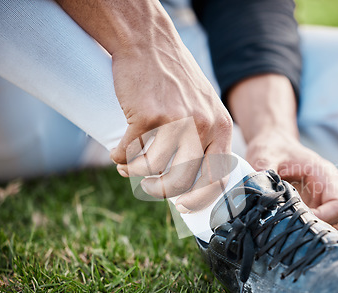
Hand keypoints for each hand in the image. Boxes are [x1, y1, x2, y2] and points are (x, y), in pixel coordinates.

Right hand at [110, 39, 232, 211]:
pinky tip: (117, 153)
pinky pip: (130, 152)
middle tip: (150, 187)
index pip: (216, 176)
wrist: (149, 42)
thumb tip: (193, 174)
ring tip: (129, 165)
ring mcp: (175, 122)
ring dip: (136, 173)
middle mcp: (202, 126)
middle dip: (161, 191)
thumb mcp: (204, 104)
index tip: (184, 205)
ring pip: (153, 169)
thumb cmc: (175, 77)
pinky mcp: (147, 116)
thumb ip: (205, 135)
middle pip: (182, 180)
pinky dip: (119, 157)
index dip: (200, 197)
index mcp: (220, 126)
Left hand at [227, 74, 337, 235]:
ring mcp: (322, 206)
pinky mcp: (311, 213)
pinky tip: (281, 236)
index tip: (297, 221)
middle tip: (291, 234)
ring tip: (286, 237)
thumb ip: (263, 172)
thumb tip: (256, 193)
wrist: (272, 144)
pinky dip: (302, 238)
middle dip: (318, 234)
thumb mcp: (265, 155)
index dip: (324, 219)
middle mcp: (329, 193)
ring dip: (310, 239)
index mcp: (326, 177)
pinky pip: (314, 233)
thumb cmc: (271, 147)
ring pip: (330, 233)